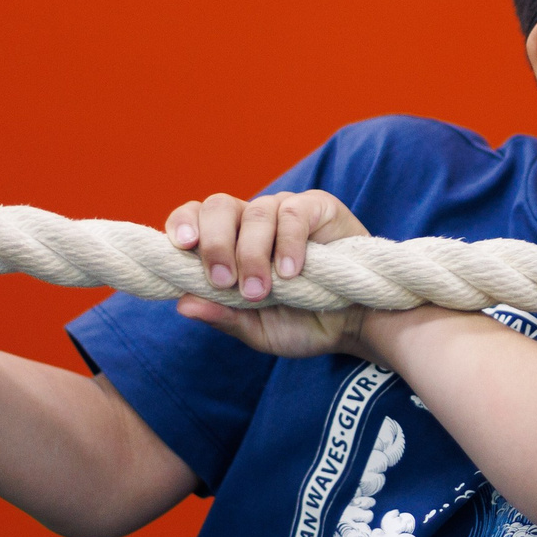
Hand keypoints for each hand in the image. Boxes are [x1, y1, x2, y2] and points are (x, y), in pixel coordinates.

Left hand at [170, 189, 372, 357]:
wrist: (355, 325)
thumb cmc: (302, 323)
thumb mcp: (257, 330)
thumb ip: (223, 317)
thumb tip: (182, 304)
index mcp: (230, 243)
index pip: (196, 217)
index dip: (182, 223)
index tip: (182, 246)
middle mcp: (253, 221)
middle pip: (218, 206)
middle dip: (215, 243)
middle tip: (224, 281)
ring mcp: (285, 210)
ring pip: (256, 211)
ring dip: (252, 253)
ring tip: (261, 290)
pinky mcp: (318, 208)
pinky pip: (294, 213)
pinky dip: (288, 242)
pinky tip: (291, 272)